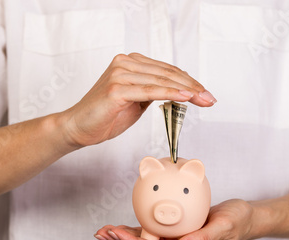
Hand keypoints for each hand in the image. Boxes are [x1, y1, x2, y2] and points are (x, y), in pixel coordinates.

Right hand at [61, 53, 216, 147]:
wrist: (78, 128)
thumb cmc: (105, 116)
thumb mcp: (136, 102)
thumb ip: (152, 92)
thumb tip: (176, 91)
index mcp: (130, 63)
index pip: (166, 70)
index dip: (189, 81)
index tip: (205, 93)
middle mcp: (125, 63)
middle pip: (167, 73)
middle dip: (193, 86)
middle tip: (210, 98)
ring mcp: (120, 74)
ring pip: (161, 80)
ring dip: (186, 90)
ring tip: (203, 99)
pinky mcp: (116, 89)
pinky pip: (150, 91)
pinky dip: (170, 93)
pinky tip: (186, 97)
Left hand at [95, 199, 256, 239]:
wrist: (243, 219)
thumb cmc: (236, 221)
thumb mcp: (225, 226)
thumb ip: (204, 239)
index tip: (116, 234)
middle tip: (101, 233)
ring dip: (124, 238)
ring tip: (104, 231)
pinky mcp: (176, 236)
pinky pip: (153, 233)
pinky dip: (136, 230)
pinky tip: (122, 226)